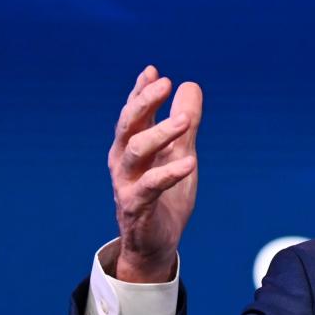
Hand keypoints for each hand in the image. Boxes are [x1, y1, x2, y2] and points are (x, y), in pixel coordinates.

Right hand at [107, 65, 202, 282]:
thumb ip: (185, 123)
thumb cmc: (166, 195)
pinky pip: (150, 186)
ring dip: (161, 132)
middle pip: (128, 125)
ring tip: (186, 121)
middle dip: (144, 102)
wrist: (156, 243)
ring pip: (136, 151)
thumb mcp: (180, 153)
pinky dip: (169, 173)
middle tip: (165, 83)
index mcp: (131, 146)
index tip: (154, 71)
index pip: (133, 112)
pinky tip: (190, 163)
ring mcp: (127, 183)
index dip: (141, 91)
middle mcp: (124, 161)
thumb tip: (190, 85)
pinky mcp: (136, 207)